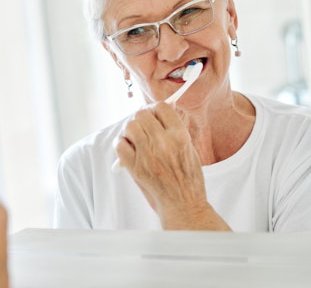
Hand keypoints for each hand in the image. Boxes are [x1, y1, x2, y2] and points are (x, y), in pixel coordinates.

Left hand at [116, 102, 230, 230]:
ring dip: (131, 128)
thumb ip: (177, 127)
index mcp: (179, 136)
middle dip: (142, 117)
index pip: (162, 107)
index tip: (155, 113)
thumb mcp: (190, 147)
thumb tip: (169, 107)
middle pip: (142, 114)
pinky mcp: (135, 167)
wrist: (183, 204)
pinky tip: (129, 146)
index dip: (157, 109)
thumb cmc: (189, 177)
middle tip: (144, 124)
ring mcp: (147, 155)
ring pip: (130, 126)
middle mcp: (163, 143)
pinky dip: (122, 142)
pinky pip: (120, 145)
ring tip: (136, 135)